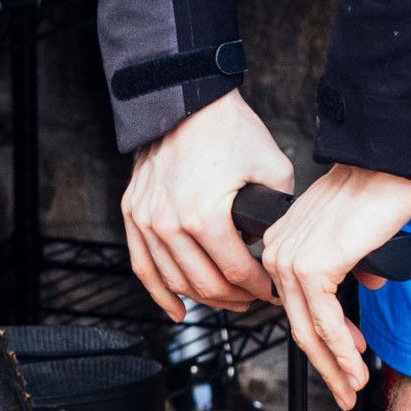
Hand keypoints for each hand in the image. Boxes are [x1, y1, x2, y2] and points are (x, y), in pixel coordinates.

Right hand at [120, 89, 295, 318]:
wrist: (187, 99)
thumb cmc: (227, 128)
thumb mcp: (273, 167)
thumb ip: (277, 212)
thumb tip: (269, 244)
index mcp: (204, 216)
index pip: (236, 272)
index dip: (259, 288)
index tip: (271, 292)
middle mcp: (169, 223)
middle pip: (205, 284)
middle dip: (235, 298)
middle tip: (252, 300)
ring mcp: (146, 220)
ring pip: (176, 281)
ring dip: (203, 298)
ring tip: (225, 300)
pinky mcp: (132, 213)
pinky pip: (143, 266)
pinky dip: (160, 294)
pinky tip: (177, 311)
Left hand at [260, 162, 410, 410]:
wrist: (384, 163)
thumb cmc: (374, 189)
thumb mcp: (355, 237)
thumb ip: (352, 264)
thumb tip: (366, 286)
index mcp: (282, 246)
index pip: (298, 307)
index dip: (322, 341)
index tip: (343, 361)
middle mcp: (278, 255)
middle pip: (299, 326)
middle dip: (325, 365)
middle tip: (344, 390)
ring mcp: (291, 263)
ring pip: (311, 331)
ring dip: (336, 365)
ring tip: (353, 388)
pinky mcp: (313, 268)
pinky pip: (327, 322)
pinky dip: (343, 350)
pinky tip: (356, 366)